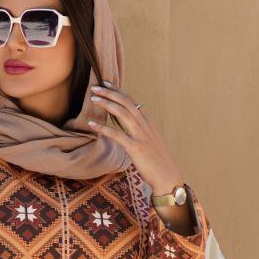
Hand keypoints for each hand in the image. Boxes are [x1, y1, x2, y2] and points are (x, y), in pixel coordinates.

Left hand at [87, 81, 183, 195]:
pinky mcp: (135, 148)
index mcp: (147, 121)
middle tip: (95, 87)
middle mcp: (144, 124)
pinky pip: (117, 135)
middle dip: (110, 93)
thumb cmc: (156, 159)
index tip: (106, 83)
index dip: (117, 91)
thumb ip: (138, 127)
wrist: (166, 175)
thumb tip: (125, 119)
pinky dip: (103, 128)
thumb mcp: (149, 139)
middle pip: (125, 103)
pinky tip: (92, 124)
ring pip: (122, 113)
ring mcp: (140, 135)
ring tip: (93, 99)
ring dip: (107, 104)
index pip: (131, 101)